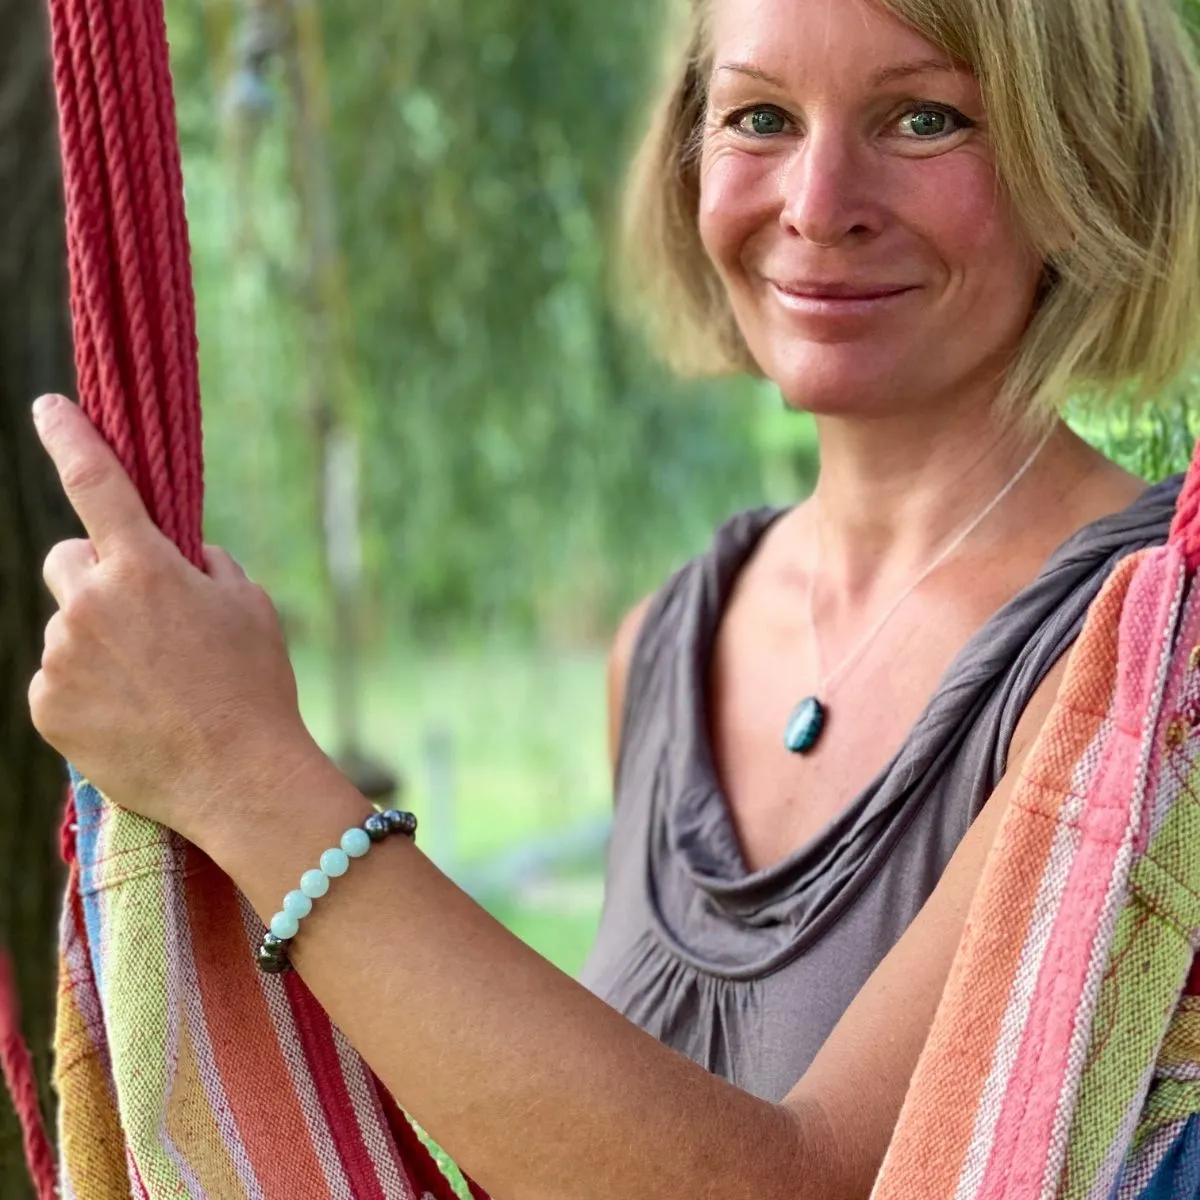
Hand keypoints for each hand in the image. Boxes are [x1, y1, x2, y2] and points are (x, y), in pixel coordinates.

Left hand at [27, 394, 315, 842]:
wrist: (238, 777)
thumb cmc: (255, 685)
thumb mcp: (252, 606)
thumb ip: (207, 565)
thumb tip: (181, 555)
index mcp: (144, 569)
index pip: (97, 484)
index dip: (70, 437)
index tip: (47, 407)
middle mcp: (90, 605)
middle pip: (66, 560)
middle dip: (97, 576)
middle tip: (142, 617)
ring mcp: (62, 658)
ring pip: (66, 625)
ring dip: (97, 638)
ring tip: (151, 683)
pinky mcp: (47, 706)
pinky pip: (58, 677)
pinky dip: (85, 687)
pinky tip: (130, 712)